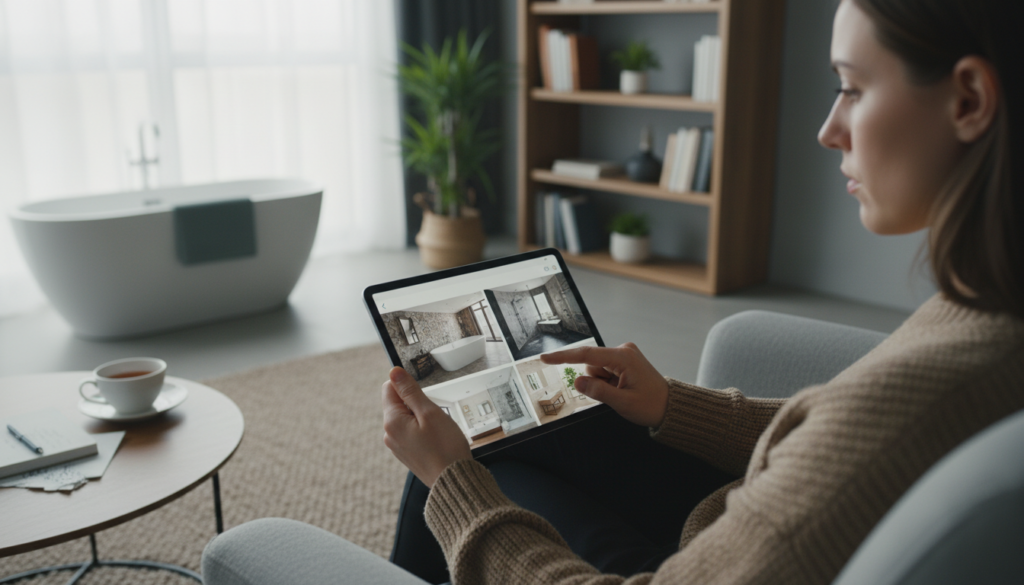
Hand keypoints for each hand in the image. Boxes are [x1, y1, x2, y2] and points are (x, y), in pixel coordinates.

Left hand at [382, 367, 471, 487]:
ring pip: (405, 418)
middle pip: (397, 403)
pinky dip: (422, 430)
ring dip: (421, 417)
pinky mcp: (405, 453)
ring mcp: (396, 445)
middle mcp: (389, 433)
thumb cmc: (445, 447)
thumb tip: (394, 372)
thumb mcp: (430, 412)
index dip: (407, 385)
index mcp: (392, 421)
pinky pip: (410, 432)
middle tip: (434, 416)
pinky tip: (435, 440)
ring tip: (437, 430)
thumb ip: (410, 391)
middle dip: (416, 403)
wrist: (453, 481)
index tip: (425, 395)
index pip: (389, 388)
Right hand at [541, 343, 668, 427]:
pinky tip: (623, 389)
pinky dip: (608, 382)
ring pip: (597, 369)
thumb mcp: (623, 403)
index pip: (586, 355)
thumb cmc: (651, 405)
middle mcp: (623, 350)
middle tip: (616, 394)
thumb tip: (576, 381)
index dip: (563, 357)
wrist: (670, 406)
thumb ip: (598, 392)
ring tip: (622, 392)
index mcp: (623, 357)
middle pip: (592, 365)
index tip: (545, 358)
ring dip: (603, 383)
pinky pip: (605, 371)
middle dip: (596, 382)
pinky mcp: (624, 360)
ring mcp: (624, 354)